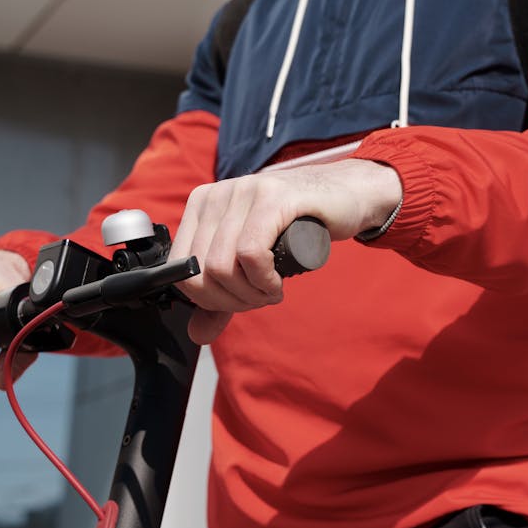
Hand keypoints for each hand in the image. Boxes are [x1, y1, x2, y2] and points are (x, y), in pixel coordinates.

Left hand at [169, 158, 401, 343]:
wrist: (347, 196)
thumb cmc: (299, 227)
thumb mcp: (253, 263)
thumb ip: (224, 297)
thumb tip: (198, 335)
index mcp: (201, 204)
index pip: (180, 268)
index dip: (208, 299)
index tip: (237, 301)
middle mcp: (216, 194)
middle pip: (201, 272)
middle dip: (231, 300)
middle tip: (260, 298)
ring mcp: (244, 192)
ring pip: (223, 266)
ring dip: (250, 294)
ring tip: (271, 291)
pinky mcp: (273, 198)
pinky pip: (251, 253)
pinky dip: (263, 280)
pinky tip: (277, 283)